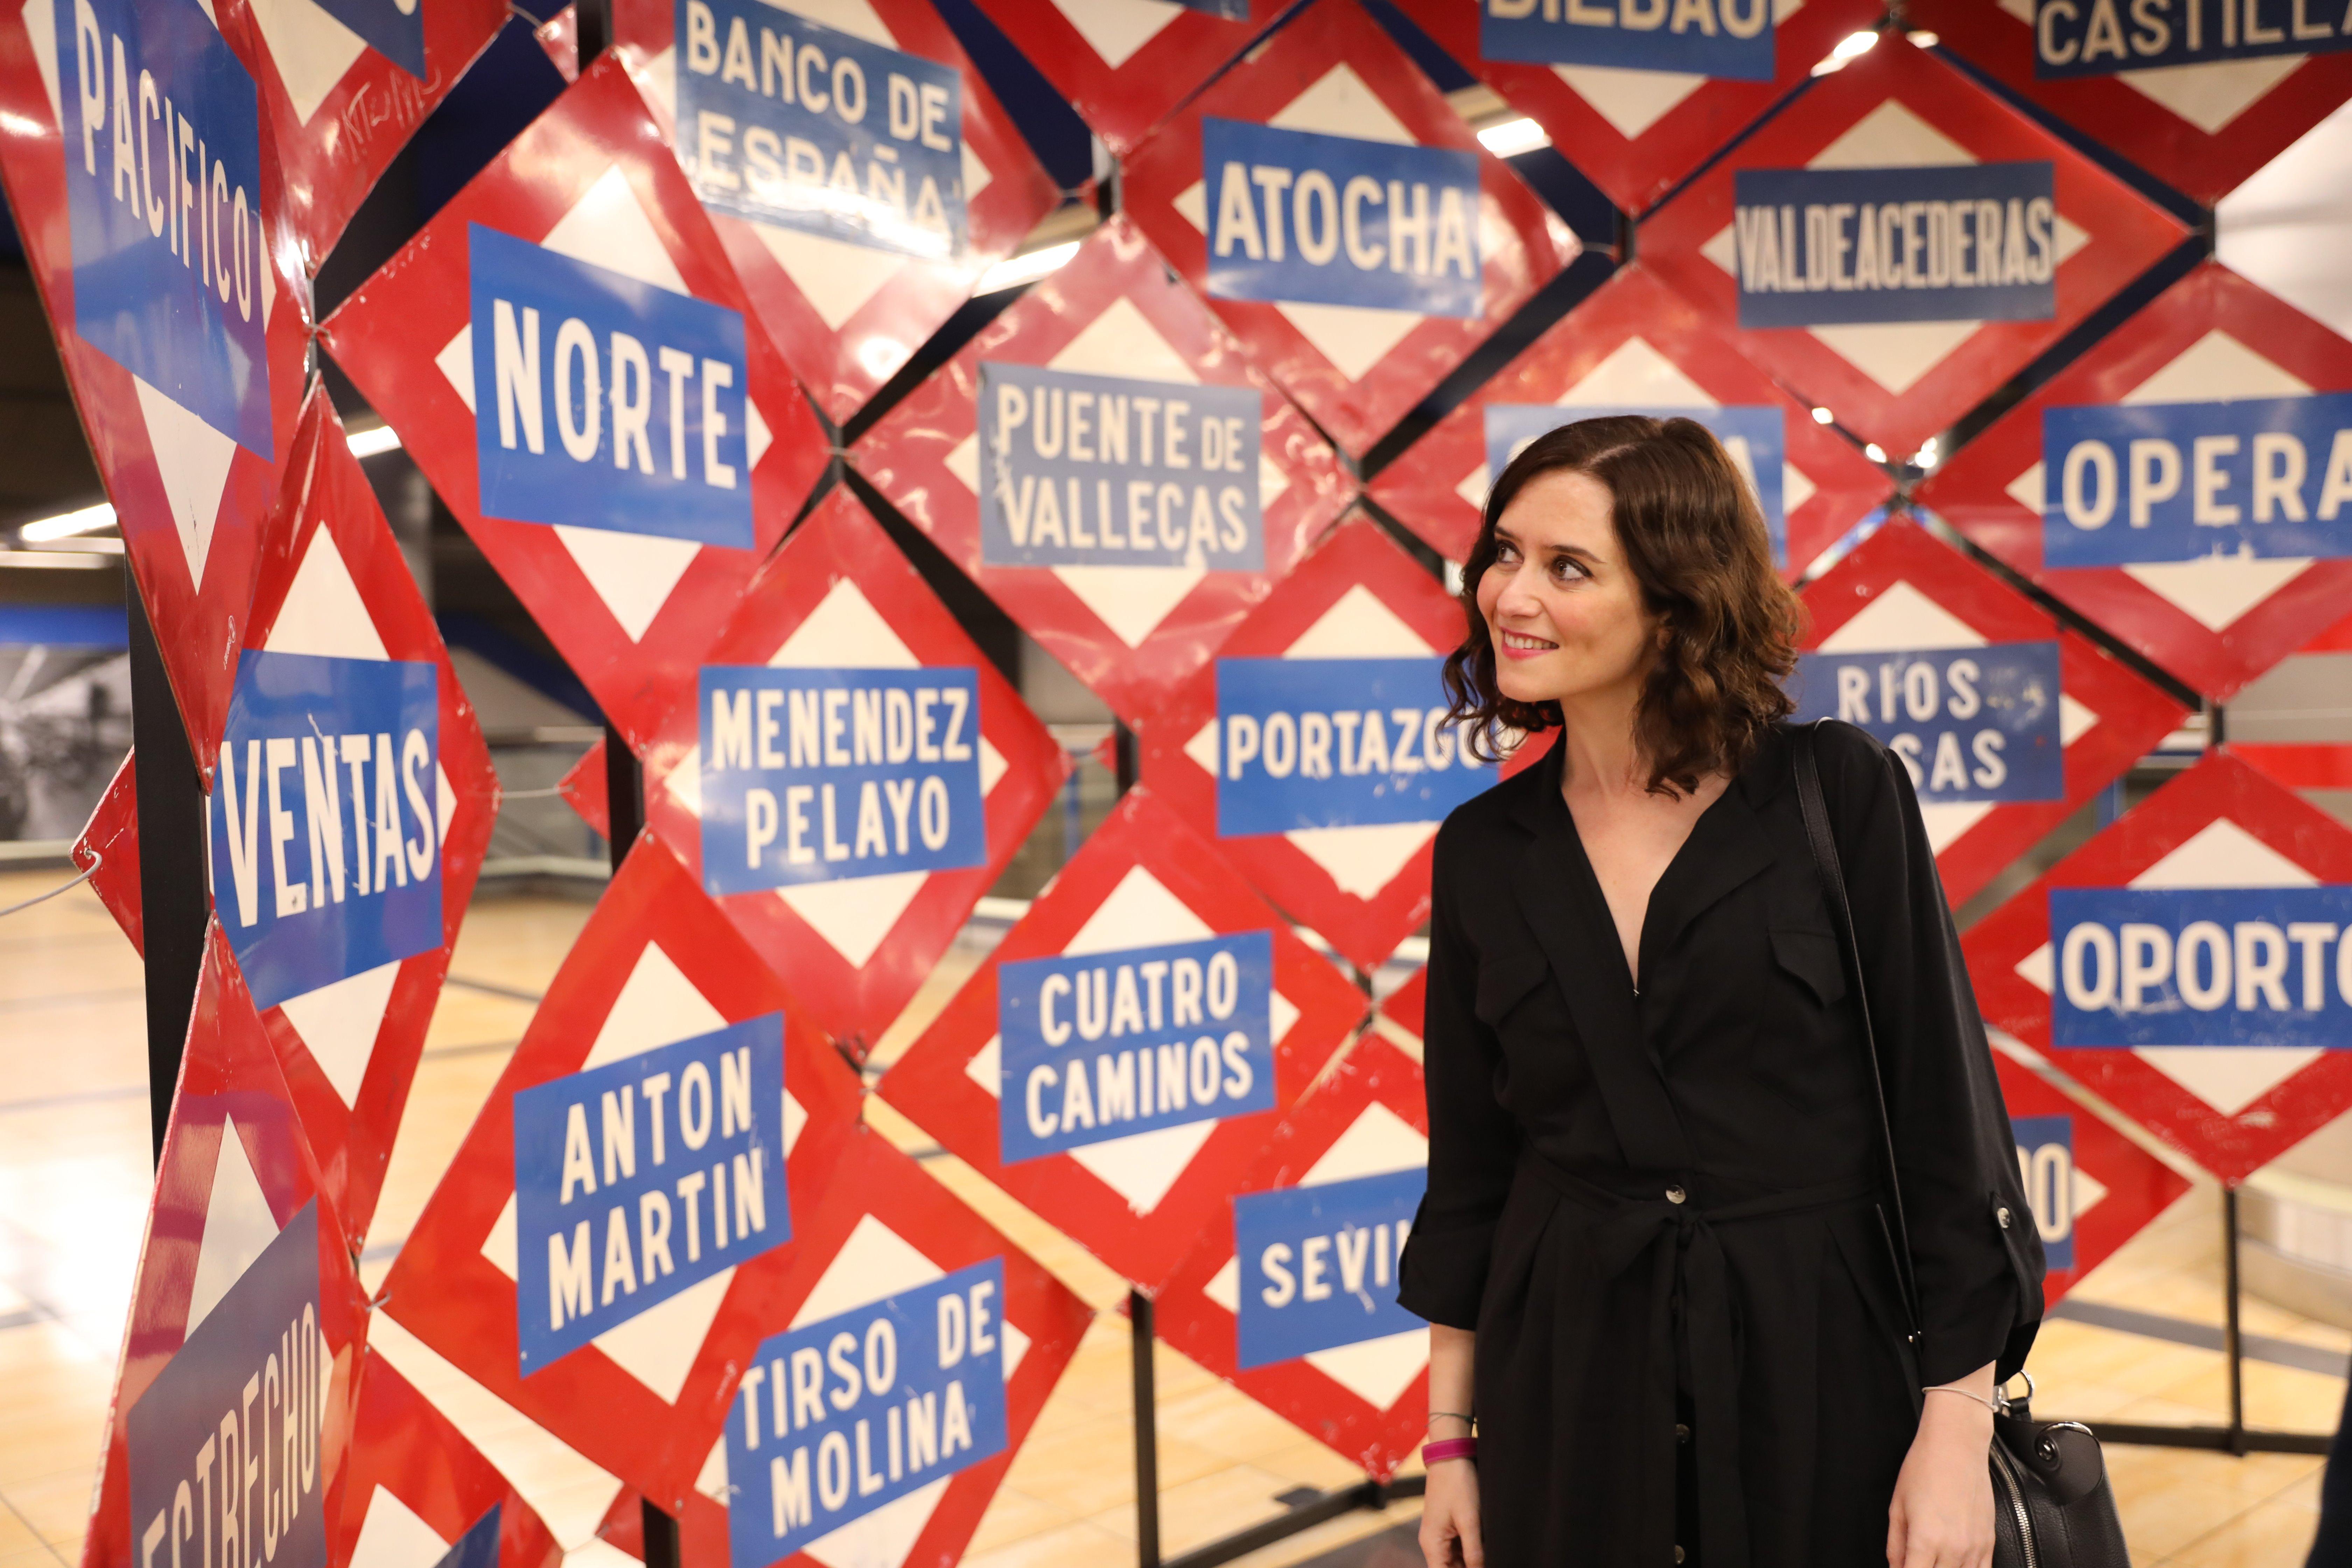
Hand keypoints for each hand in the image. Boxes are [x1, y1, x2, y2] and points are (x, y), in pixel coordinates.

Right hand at [1419, 1457, 1482, 1567]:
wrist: (1451, 1455)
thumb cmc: (1458, 1485)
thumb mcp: (1470, 1520)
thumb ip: (1474, 1552)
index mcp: (1432, 1545)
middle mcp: (1432, 1544)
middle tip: (1490, 1562)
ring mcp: (1439, 1536)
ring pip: (1455, 1562)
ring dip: (1472, 1563)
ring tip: (1490, 1558)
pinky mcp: (1447, 1528)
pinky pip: (1458, 1550)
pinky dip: (1471, 1554)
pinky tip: (1486, 1552)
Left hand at [1887, 1392, 1994, 1567]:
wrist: (1956, 1446)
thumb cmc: (1923, 1469)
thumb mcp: (1897, 1507)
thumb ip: (1895, 1544)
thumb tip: (1896, 1567)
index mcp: (1925, 1540)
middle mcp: (1953, 1548)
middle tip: (1915, 1560)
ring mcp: (1974, 1547)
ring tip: (1933, 1560)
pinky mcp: (1989, 1542)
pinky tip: (1954, 1564)